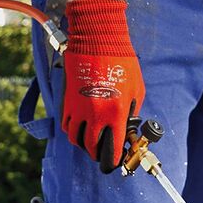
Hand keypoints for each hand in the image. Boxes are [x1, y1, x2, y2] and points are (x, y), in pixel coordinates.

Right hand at [61, 0, 145, 173]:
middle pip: (91, 148)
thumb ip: (130, 113)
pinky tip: (80, 129)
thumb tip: (126, 128)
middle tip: (103, 155)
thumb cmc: (122, 62)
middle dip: (98, 156)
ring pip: (76, 139)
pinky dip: (73, 131)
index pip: (113, 149)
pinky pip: (67, 125)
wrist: (97, 39)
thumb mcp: (136, 90)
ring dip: (84, 145)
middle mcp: (95, 115)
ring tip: (91, 142)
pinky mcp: (67, 100)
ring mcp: (78, 108)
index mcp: (115, 114)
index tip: (115, 163)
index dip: (114, 160)